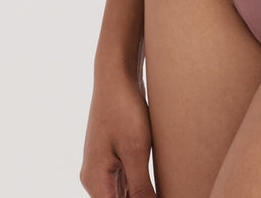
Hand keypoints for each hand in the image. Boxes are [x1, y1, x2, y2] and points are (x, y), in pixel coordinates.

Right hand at [80, 62, 156, 197]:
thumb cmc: (123, 109)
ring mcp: (103, 166)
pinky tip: (158, 184)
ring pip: (123, 194)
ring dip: (142, 194)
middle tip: (165, 191)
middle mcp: (95, 177)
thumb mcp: (135, 150)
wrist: (116, 74)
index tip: (159, 195)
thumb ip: (141, 187)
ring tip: (164, 188)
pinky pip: (126, 180)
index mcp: (95, 180)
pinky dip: (140, 185)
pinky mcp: (113, 156)